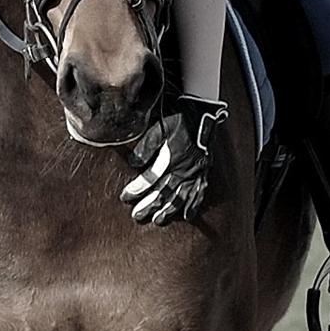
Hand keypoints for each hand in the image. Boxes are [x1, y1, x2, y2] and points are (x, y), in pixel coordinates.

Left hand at [120, 95, 226, 224]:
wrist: (202, 110)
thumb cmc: (178, 118)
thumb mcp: (159, 128)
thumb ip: (146, 146)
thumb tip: (133, 163)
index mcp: (172, 157)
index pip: (151, 179)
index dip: (137, 189)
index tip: (125, 196)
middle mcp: (184, 168)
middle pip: (165, 192)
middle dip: (149, 205)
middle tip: (136, 215)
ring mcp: (196, 172)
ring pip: (181, 196)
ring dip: (169, 210)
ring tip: (157, 220)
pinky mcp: (204, 171)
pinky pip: (200, 192)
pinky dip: (194, 205)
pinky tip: (188, 216)